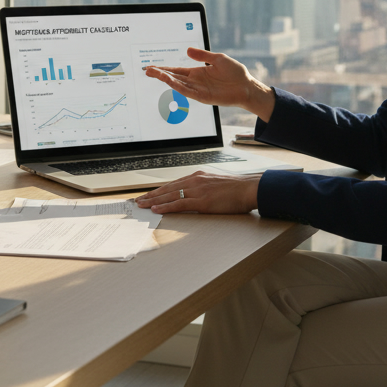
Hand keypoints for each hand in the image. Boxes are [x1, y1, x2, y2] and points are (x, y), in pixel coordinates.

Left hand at [134, 171, 260, 214]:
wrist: (248, 189)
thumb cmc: (236, 189)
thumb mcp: (215, 185)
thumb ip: (203, 189)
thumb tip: (195, 196)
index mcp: (198, 177)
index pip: (173, 184)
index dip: (159, 190)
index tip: (148, 195)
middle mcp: (194, 181)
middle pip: (167, 188)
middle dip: (151, 195)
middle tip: (138, 201)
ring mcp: (197, 190)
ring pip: (169, 195)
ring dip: (153, 201)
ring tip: (141, 205)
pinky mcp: (201, 200)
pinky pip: (179, 204)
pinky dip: (166, 206)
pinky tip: (156, 209)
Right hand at [143, 46, 276, 120]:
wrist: (247, 87)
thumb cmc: (236, 73)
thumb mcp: (218, 58)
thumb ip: (203, 55)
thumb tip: (188, 51)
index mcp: (197, 72)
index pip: (176, 71)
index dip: (164, 69)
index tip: (152, 67)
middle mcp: (195, 81)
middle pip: (173, 77)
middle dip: (159, 74)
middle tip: (146, 70)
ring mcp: (198, 89)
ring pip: (177, 84)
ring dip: (165, 79)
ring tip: (153, 73)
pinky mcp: (203, 96)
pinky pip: (187, 91)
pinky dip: (177, 86)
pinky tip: (169, 81)